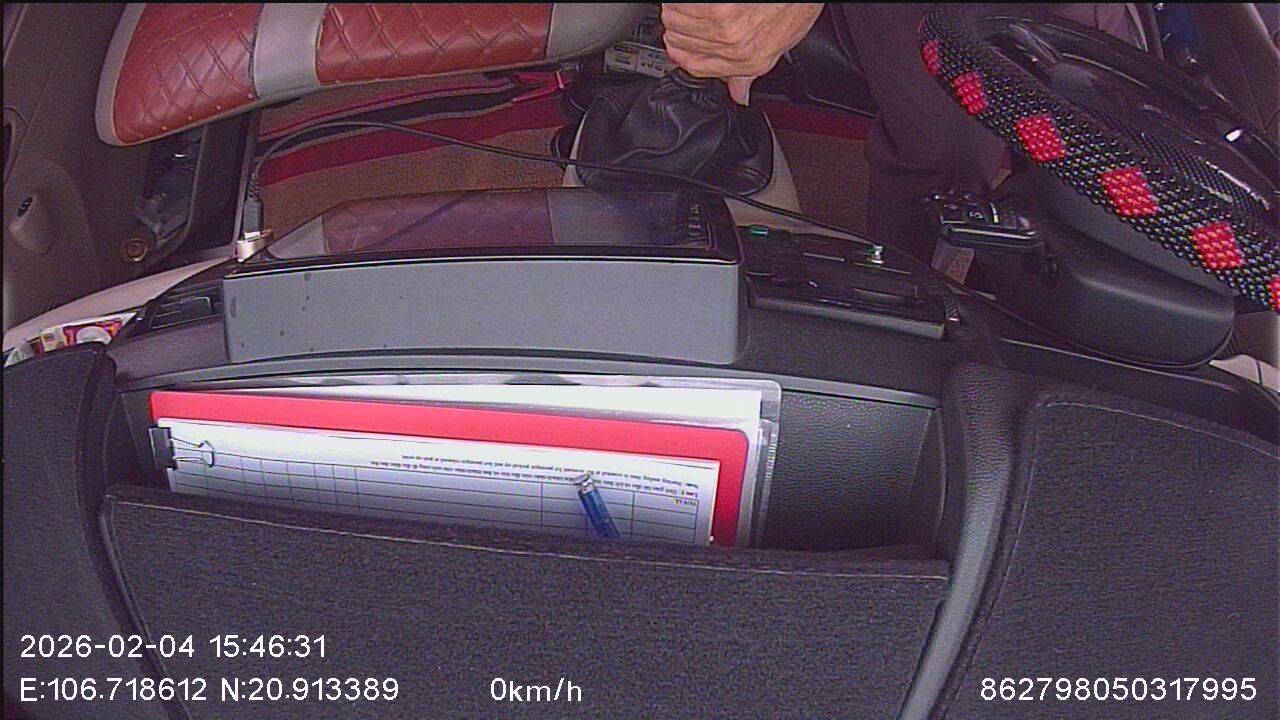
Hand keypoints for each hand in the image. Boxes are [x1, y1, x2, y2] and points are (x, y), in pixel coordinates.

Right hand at [661, 3, 822, 103]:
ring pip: (674, 20)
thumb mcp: (782, 39)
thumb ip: (751, 70)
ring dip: (683, 7)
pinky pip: (677, 5)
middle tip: (702, 10)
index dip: (684, 52)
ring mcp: (721, 26)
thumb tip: (738, 94)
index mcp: (750, 60)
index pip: (696, 68)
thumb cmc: (793, 1)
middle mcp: (733, 47)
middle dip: (684, 25)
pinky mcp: (713, 8)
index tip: (683, 42)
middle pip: (678, 42)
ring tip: (706, 1)